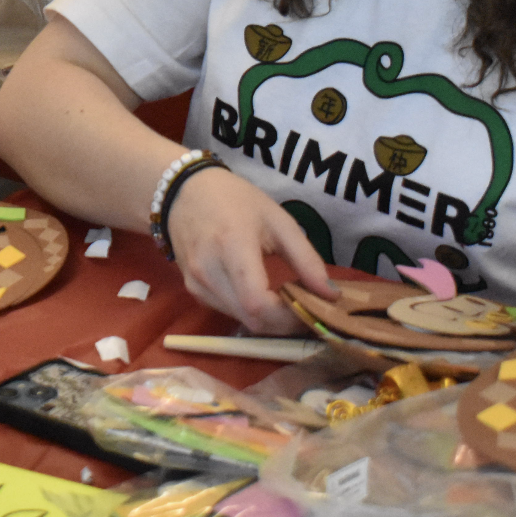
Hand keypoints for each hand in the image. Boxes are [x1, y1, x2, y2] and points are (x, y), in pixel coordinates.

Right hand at [166, 167, 336, 332]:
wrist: (184, 192)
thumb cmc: (235, 200)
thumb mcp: (278, 220)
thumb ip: (306, 258)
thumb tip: (331, 295)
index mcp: (232, 246)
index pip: (258, 302)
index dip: (289, 316)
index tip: (313, 310)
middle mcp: (209, 271)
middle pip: (252, 320)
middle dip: (286, 324)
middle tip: (308, 311)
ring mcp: (197, 284)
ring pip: (242, 321)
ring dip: (270, 321)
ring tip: (289, 303)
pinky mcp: (192, 291)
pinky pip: (229, 313)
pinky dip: (251, 313)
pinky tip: (264, 296)